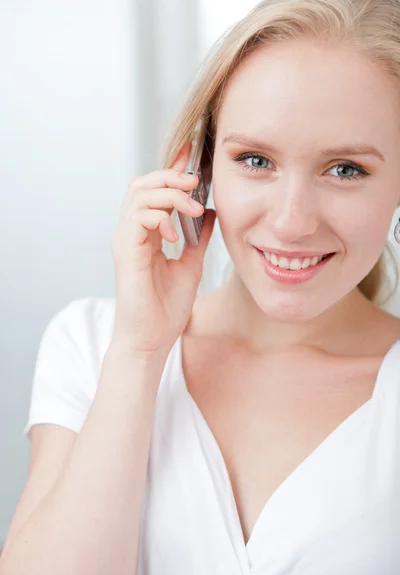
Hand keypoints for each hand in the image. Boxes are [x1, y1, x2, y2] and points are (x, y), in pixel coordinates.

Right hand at [110, 141, 215, 355]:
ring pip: (139, 195)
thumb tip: (211, 212)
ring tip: (193, 209)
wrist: (152, 339)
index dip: (173, 169)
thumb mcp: (191, 265)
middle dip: (171, 176)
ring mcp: (126, 240)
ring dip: (170, 195)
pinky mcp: (125, 252)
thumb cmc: (166, 308)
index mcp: (147, 233)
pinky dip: (160, 217)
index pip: (156, 191)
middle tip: (196, 183)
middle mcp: (132, 232)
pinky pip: (138, 217)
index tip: (194, 153)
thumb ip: (198, 238)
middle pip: (143, 184)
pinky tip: (177, 234)